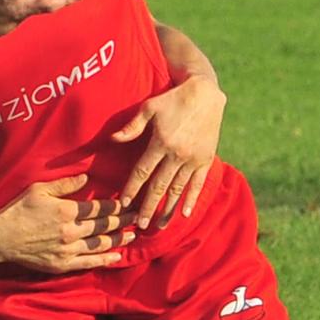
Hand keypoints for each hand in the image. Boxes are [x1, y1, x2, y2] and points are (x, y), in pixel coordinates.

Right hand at [0, 174, 136, 271]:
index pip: (100, 208)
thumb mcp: (39, 189)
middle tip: (138, 217)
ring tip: (132, 235)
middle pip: (104, 226)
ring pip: (100, 244)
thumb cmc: (17, 210)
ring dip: (118, 239)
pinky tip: (117, 257)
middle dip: (124, 221)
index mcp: (67, 210)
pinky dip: (104, 260)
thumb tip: (86, 178)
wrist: (0, 238)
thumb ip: (65, 185)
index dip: (117, 206)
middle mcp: (72, 231)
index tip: (130, 203)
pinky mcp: (62, 264)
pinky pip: (88, 263)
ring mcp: (68, 250)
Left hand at [111, 73, 224, 227]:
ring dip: (168, 209)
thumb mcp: (149, 108)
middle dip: (148, 207)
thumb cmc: (173, 99)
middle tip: (139, 224)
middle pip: (159, 186)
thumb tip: (113, 139)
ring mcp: (193, 159)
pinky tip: (185, 214)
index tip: (124, 204)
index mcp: (160, 142)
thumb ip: (132, 126)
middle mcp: (177, 154)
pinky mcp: (205, 160)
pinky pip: (198, 184)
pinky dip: (192, 200)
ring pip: (178, 189)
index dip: (132, 189)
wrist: (205, 93)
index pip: (143, 172)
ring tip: (159, 225)